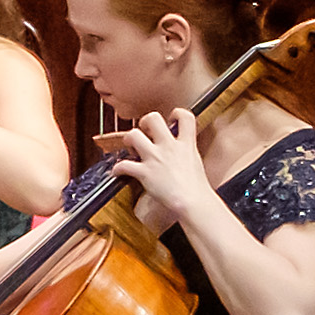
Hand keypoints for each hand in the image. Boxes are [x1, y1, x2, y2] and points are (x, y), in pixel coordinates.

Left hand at [119, 104, 215, 225]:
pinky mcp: (144, 172)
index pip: (185, 116)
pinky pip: (123, 165)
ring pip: (133, 135)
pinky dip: (117, 168)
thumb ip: (186, 151)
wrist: (192, 202)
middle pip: (153, 118)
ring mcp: (155, 158)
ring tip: (130, 146)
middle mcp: (169, 147)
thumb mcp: (195, 162)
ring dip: (128, 139)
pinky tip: (118, 171)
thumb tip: (181, 150)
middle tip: (144, 130)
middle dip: (145, 121)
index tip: (171, 118)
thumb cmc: (196, 188)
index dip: (177, 113)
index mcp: (186, 144)